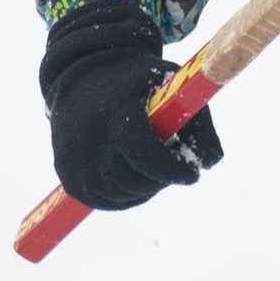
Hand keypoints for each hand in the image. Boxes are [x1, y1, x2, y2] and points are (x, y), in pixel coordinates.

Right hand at [39, 1, 223, 211]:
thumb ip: (196, 121)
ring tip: (145, 155)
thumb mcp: (170, 86)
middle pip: (137, 180)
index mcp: (115, 112)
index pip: (143, 151)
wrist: (79, 80)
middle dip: (161, 176)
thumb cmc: (135, 83)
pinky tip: (126, 164)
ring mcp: (75, 163)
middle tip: (170, 159)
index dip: (171, 168)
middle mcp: (89, 141)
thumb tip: (210, 162)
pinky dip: (126, 190)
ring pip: (125, 194)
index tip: (192, 174)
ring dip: (145, 184)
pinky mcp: (69, 179)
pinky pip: (109, 200)